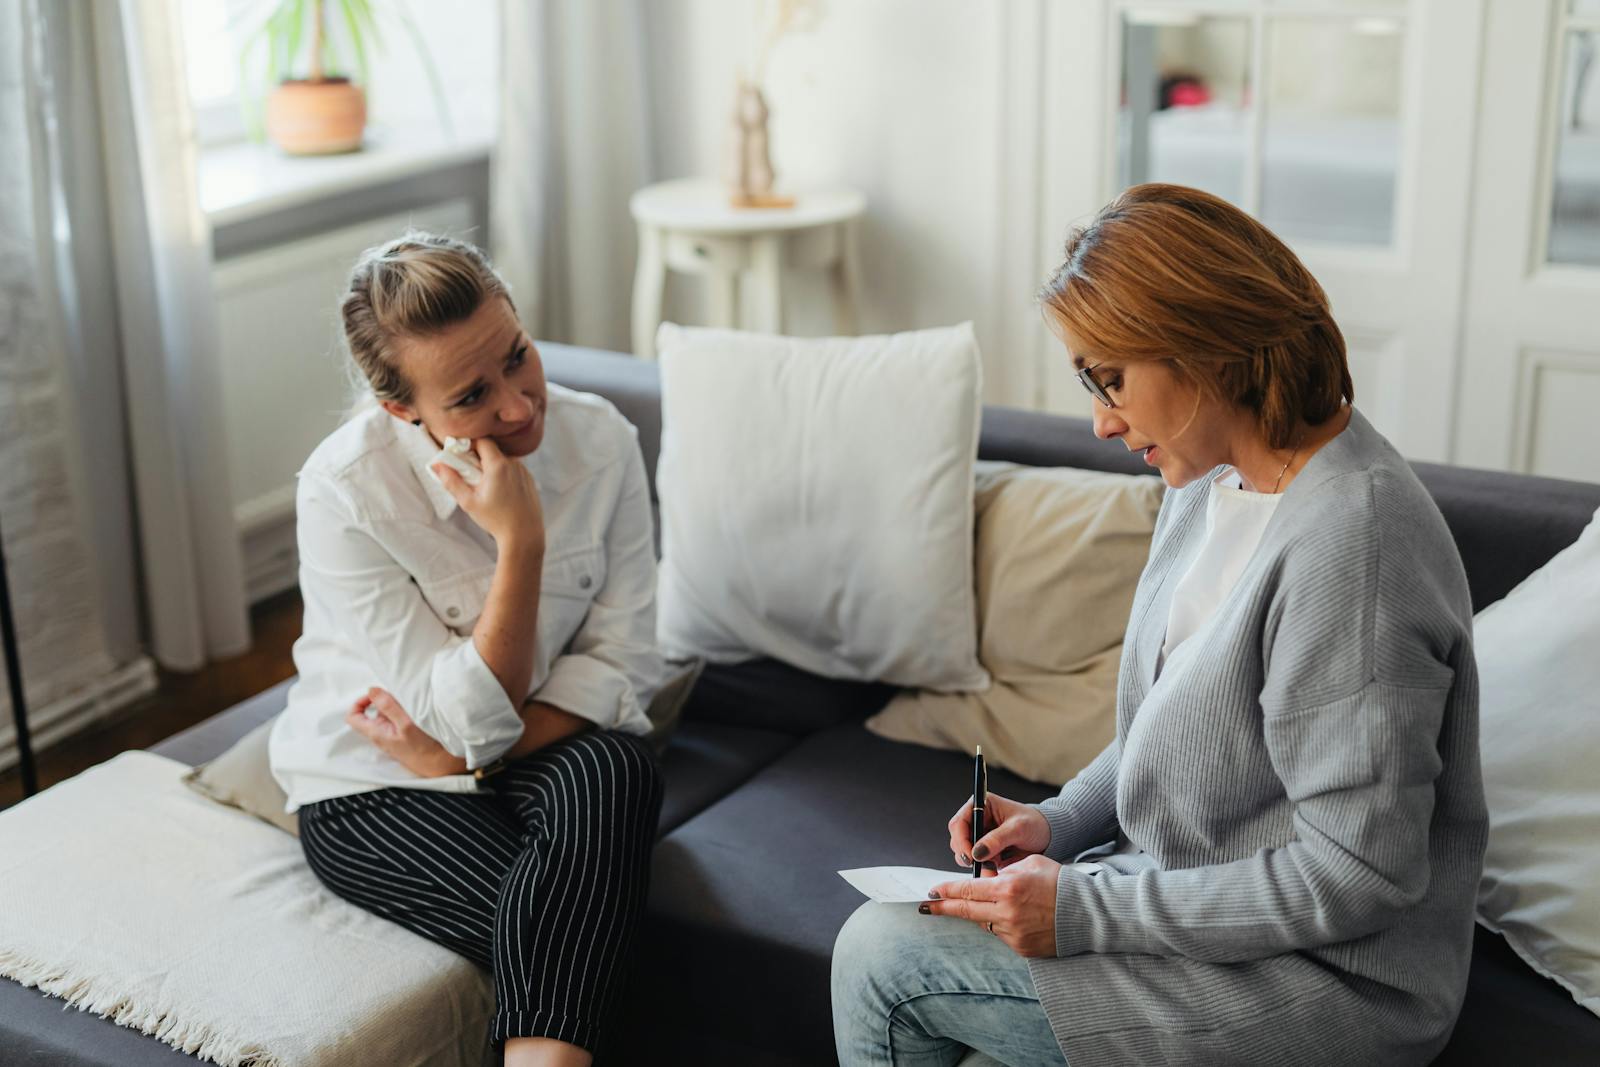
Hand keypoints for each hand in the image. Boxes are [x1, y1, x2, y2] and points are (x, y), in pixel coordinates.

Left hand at [346, 687, 466, 777]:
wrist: (439, 765)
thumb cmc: (423, 749)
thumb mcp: (406, 724)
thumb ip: (388, 706)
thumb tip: (372, 690)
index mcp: (376, 732)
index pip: (353, 716)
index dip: (359, 702)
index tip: (375, 695)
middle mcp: (380, 734)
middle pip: (372, 711)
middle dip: (384, 700)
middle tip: (399, 697)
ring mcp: (391, 735)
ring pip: (386, 714)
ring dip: (395, 705)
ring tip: (410, 703)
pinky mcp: (401, 735)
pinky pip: (396, 718)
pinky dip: (403, 710)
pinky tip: (415, 710)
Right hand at [431, 436, 544, 549]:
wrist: (524, 535)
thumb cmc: (496, 520)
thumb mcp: (468, 502)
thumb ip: (451, 481)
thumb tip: (436, 465)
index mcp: (498, 465)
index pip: (482, 440)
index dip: (469, 444)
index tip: (459, 455)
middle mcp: (514, 463)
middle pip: (491, 449)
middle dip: (477, 457)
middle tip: (468, 473)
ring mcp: (523, 470)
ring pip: (502, 459)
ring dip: (490, 466)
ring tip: (483, 485)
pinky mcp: (528, 479)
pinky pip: (512, 469)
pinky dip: (502, 473)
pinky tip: (498, 491)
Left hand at [922, 854, 1062, 957]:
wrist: (1089, 914)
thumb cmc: (1061, 883)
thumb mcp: (1030, 864)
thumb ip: (1004, 870)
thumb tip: (985, 876)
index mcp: (1008, 888)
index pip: (967, 890)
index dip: (946, 891)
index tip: (932, 891)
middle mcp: (1007, 913)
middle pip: (966, 911)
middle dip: (943, 908)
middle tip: (926, 907)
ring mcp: (1013, 933)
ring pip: (985, 922)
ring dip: (983, 914)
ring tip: (998, 904)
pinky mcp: (1021, 948)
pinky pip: (1001, 934)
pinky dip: (1002, 924)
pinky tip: (1017, 917)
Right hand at [948, 791, 1051, 873]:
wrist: (1049, 837)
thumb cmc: (1036, 824)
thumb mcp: (1018, 829)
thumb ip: (997, 839)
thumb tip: (977, 852)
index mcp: (982, 805)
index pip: (959, 823)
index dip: (960, 840)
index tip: (970, 856)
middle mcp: (977, 820)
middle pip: (958, 840)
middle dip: (967, 854)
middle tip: (980, 865)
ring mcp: (980, 837)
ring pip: (964, 854)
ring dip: (976, 863)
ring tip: (994, 866)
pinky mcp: (985, 851)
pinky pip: (976, 863)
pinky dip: (982, 869)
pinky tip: (995, 869)